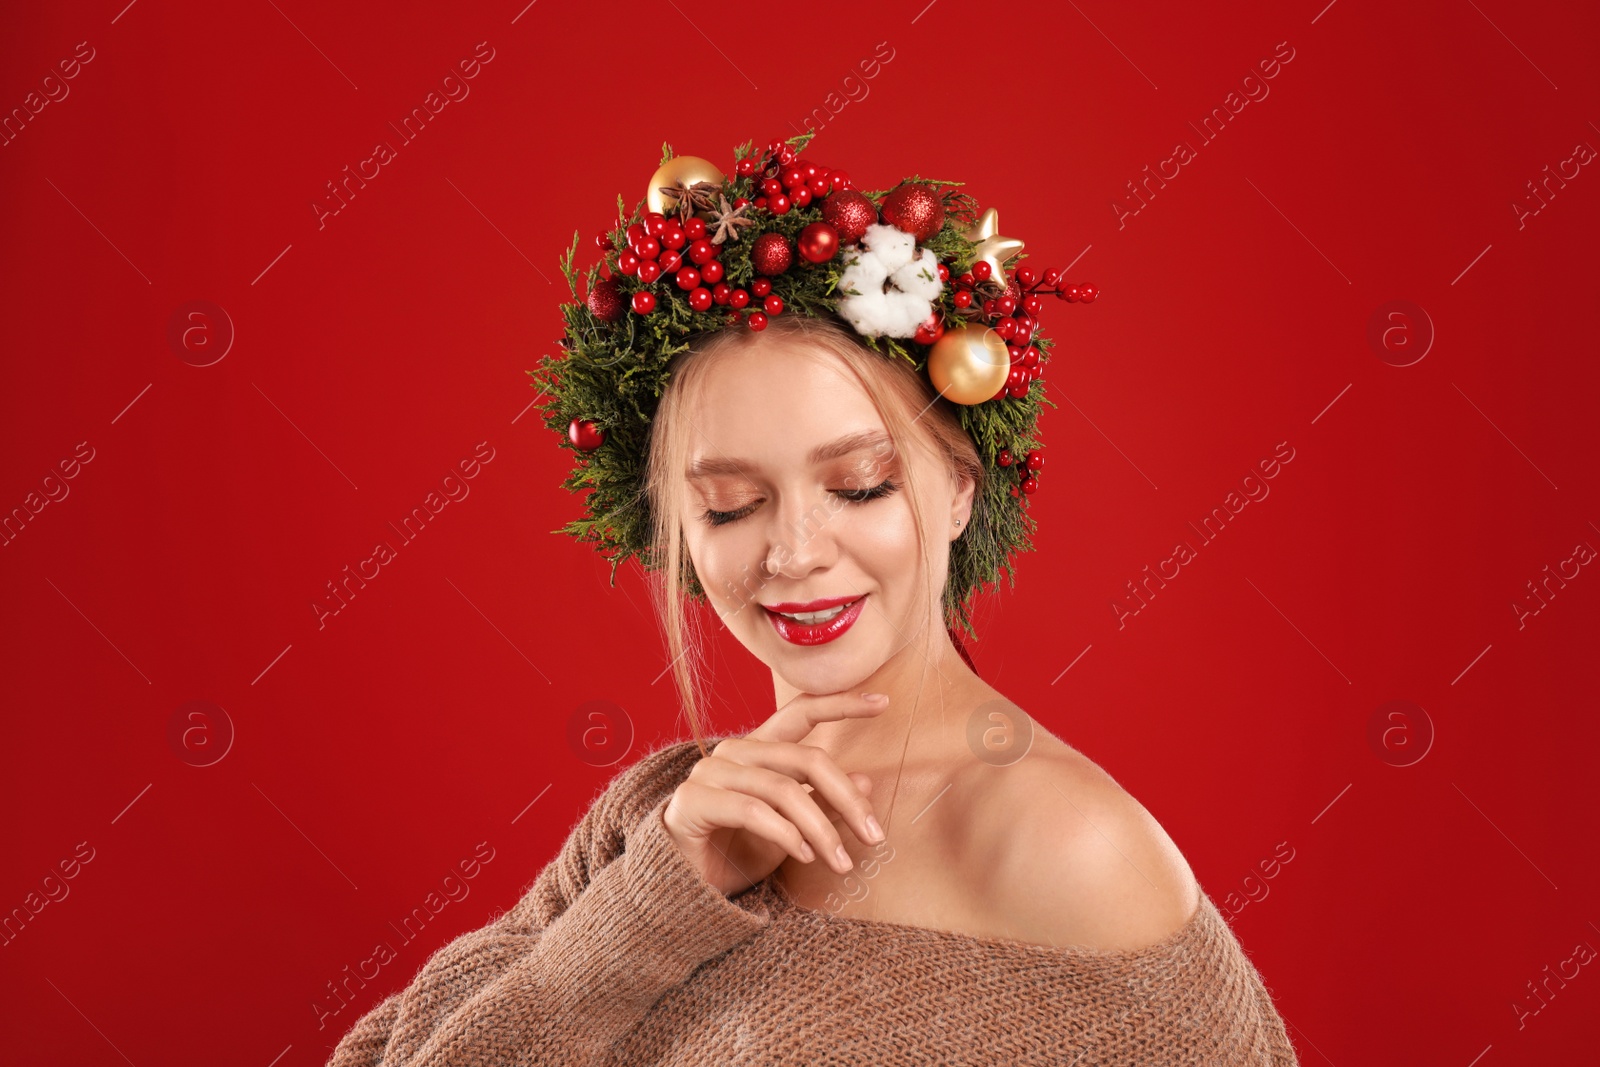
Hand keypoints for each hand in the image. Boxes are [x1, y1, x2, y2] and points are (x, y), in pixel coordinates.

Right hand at [661, 691, 889, 897]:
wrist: (685, 888)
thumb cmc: (737, 853)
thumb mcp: (794, 831)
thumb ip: (824, 804)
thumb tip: (868, 782)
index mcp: (759, 748)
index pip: (801, 712)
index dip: (841, 703)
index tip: (883, 702)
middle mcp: (735, 751)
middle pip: (806, 759)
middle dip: (847, 799)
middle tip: (875, 835)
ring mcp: (711, 772)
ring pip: (784, 790)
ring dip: (821, 830)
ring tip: (841, 862)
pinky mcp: (693, 799)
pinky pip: (753, 812)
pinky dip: (787, 835)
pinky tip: (806, 857)